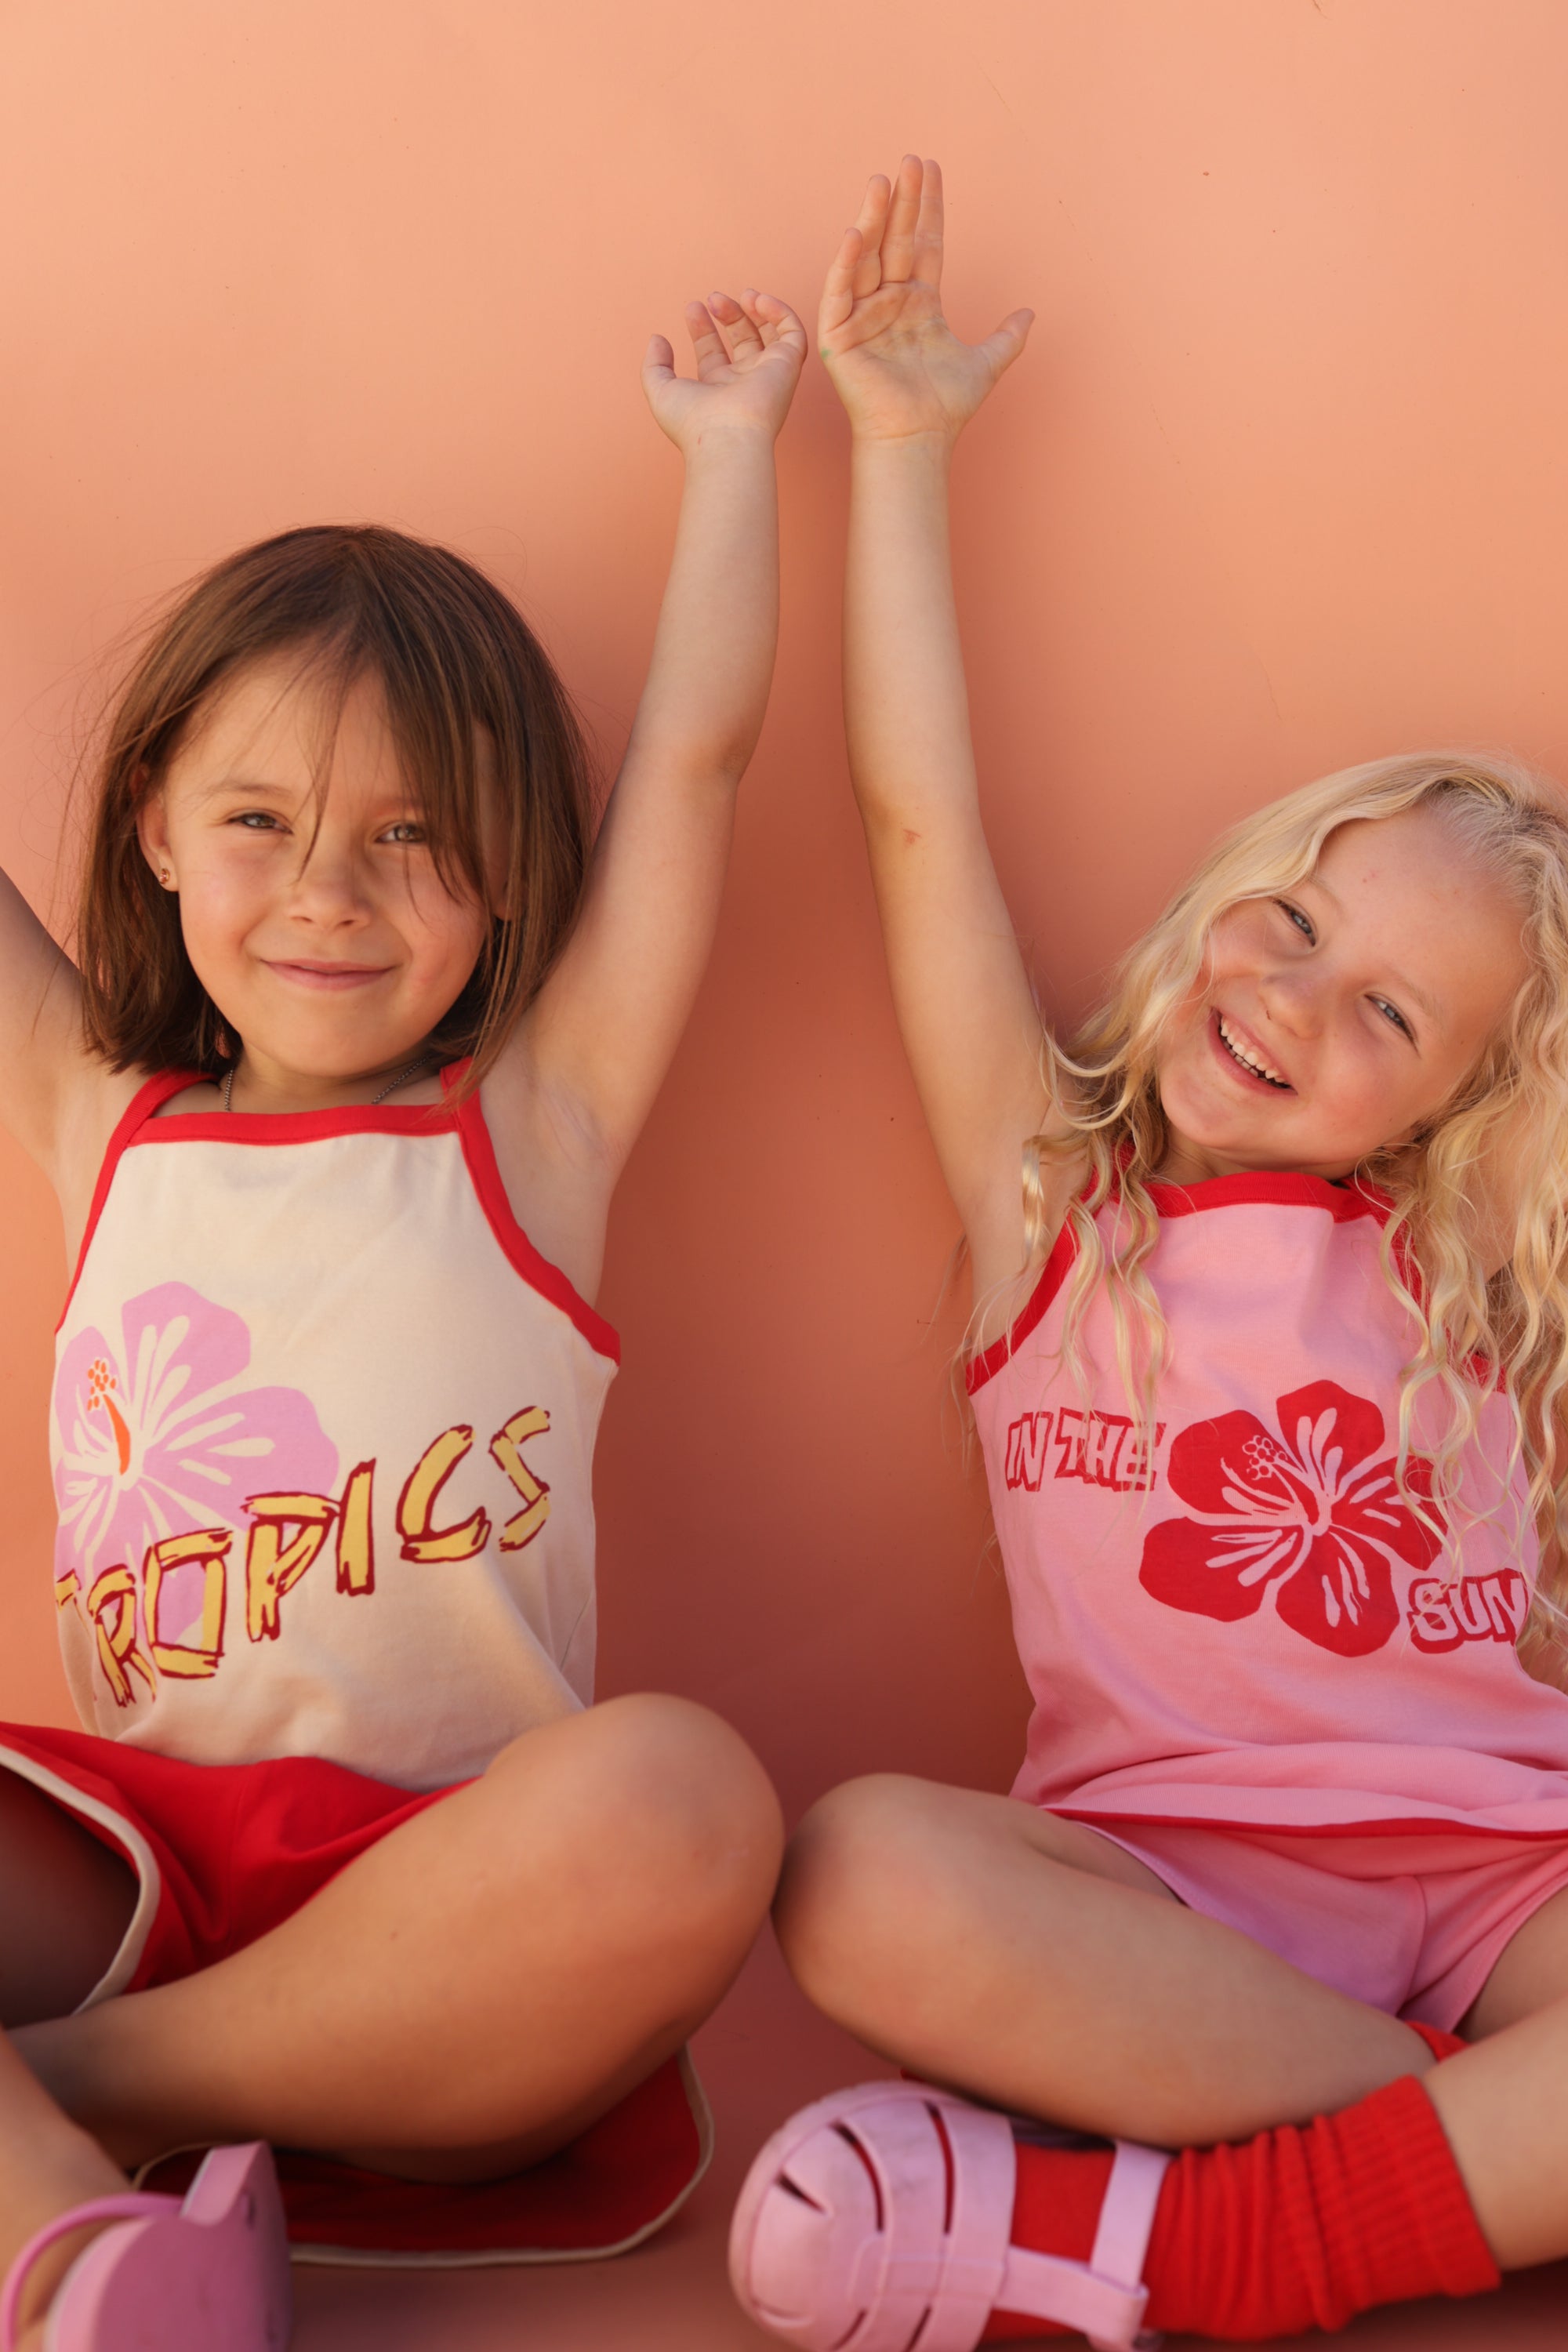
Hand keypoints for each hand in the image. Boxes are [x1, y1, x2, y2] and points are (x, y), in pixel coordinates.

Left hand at [642, 289, 806, 451]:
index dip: (703, 327)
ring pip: (769, 335)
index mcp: (717, 389)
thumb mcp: (660, 390)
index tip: (693, 307)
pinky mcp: (787, 365)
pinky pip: (793, 332)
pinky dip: (780, 312)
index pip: (713, 352)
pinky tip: (759, 301)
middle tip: (713, 298)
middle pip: (741, 340)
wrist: (726, 436)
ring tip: (742, 295)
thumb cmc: (692, 423)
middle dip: (728, 314)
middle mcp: (745, 382)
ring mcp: (768, 374)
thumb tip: (658, 339)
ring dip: (756, 310)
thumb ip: (654, 364)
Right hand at [820, 157, 1031, 444]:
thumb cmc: (945, 408)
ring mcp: (863, 316)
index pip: (924, 244)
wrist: (919, 439)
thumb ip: (1007, 337)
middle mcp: (889, 303)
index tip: (931, 170)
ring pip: (867, 256)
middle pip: (895, 241)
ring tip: (881, 180)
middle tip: (909, 160)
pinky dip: (846, 263)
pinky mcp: (840, 335)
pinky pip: (841, 291)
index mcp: (919, 304)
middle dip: (902, 201)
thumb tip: (1029, 314)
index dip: (928, 208)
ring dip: (873, 217)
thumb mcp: (986, 363)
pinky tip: (855, 232)